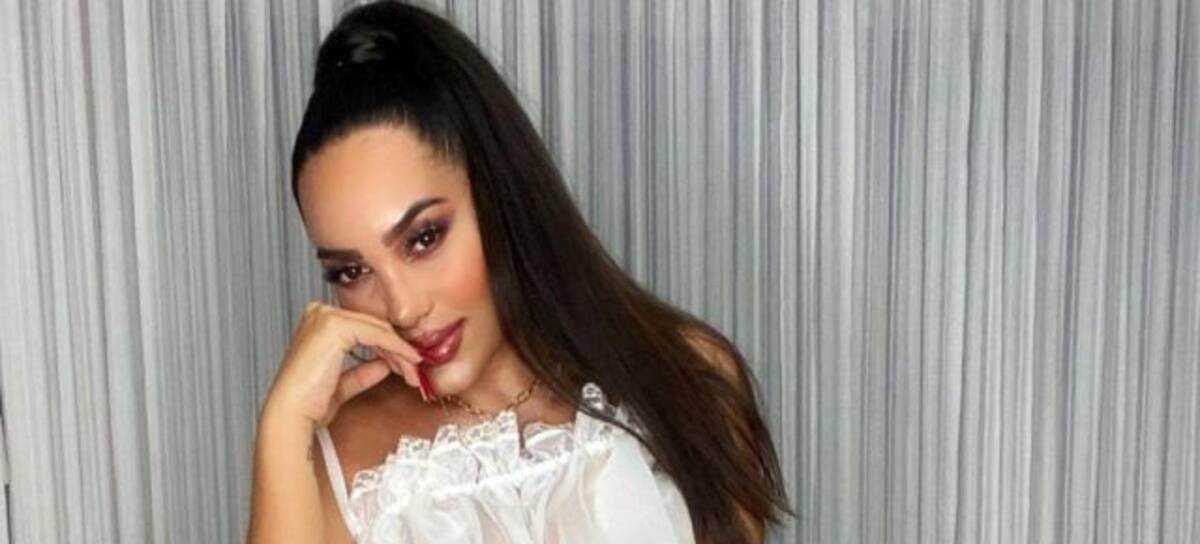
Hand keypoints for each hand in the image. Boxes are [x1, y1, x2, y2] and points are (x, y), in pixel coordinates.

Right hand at [262, 301, 423, 428]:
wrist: (293, 414)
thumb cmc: (307, 403)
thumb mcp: (342, 383)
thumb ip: (363, 371)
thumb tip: (384, 365)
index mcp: (317, 322)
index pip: (364, 328)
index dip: (388, 347)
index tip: (405, 364)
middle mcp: (320, 314)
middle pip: (374, 327)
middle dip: (398, 351)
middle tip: (414, 370)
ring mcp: (326, 317)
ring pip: (379, 330)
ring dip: (400, 353)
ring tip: (412, 373)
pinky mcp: (335, 326)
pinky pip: (377, 335)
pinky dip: (396, 349)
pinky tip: (406, 363)